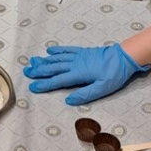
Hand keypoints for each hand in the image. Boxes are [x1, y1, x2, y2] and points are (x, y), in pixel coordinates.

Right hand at [23, 42, 147, 104]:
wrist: (123, 56)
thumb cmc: (114, 74)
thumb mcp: (102, 89)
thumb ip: (85, 94)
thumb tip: (68, 100)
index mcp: (78, 74)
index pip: (57, 80)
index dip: (44, 84)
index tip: (32, 86)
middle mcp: (75, 64)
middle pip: (53, 68)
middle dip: (39, 71)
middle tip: (26, 72)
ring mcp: (78, 56)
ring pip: (57, 59)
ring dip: (44, 61)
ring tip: (32, 61)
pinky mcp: (82, 51)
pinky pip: (66, 50)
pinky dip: (57, 50)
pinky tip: (49, 50)